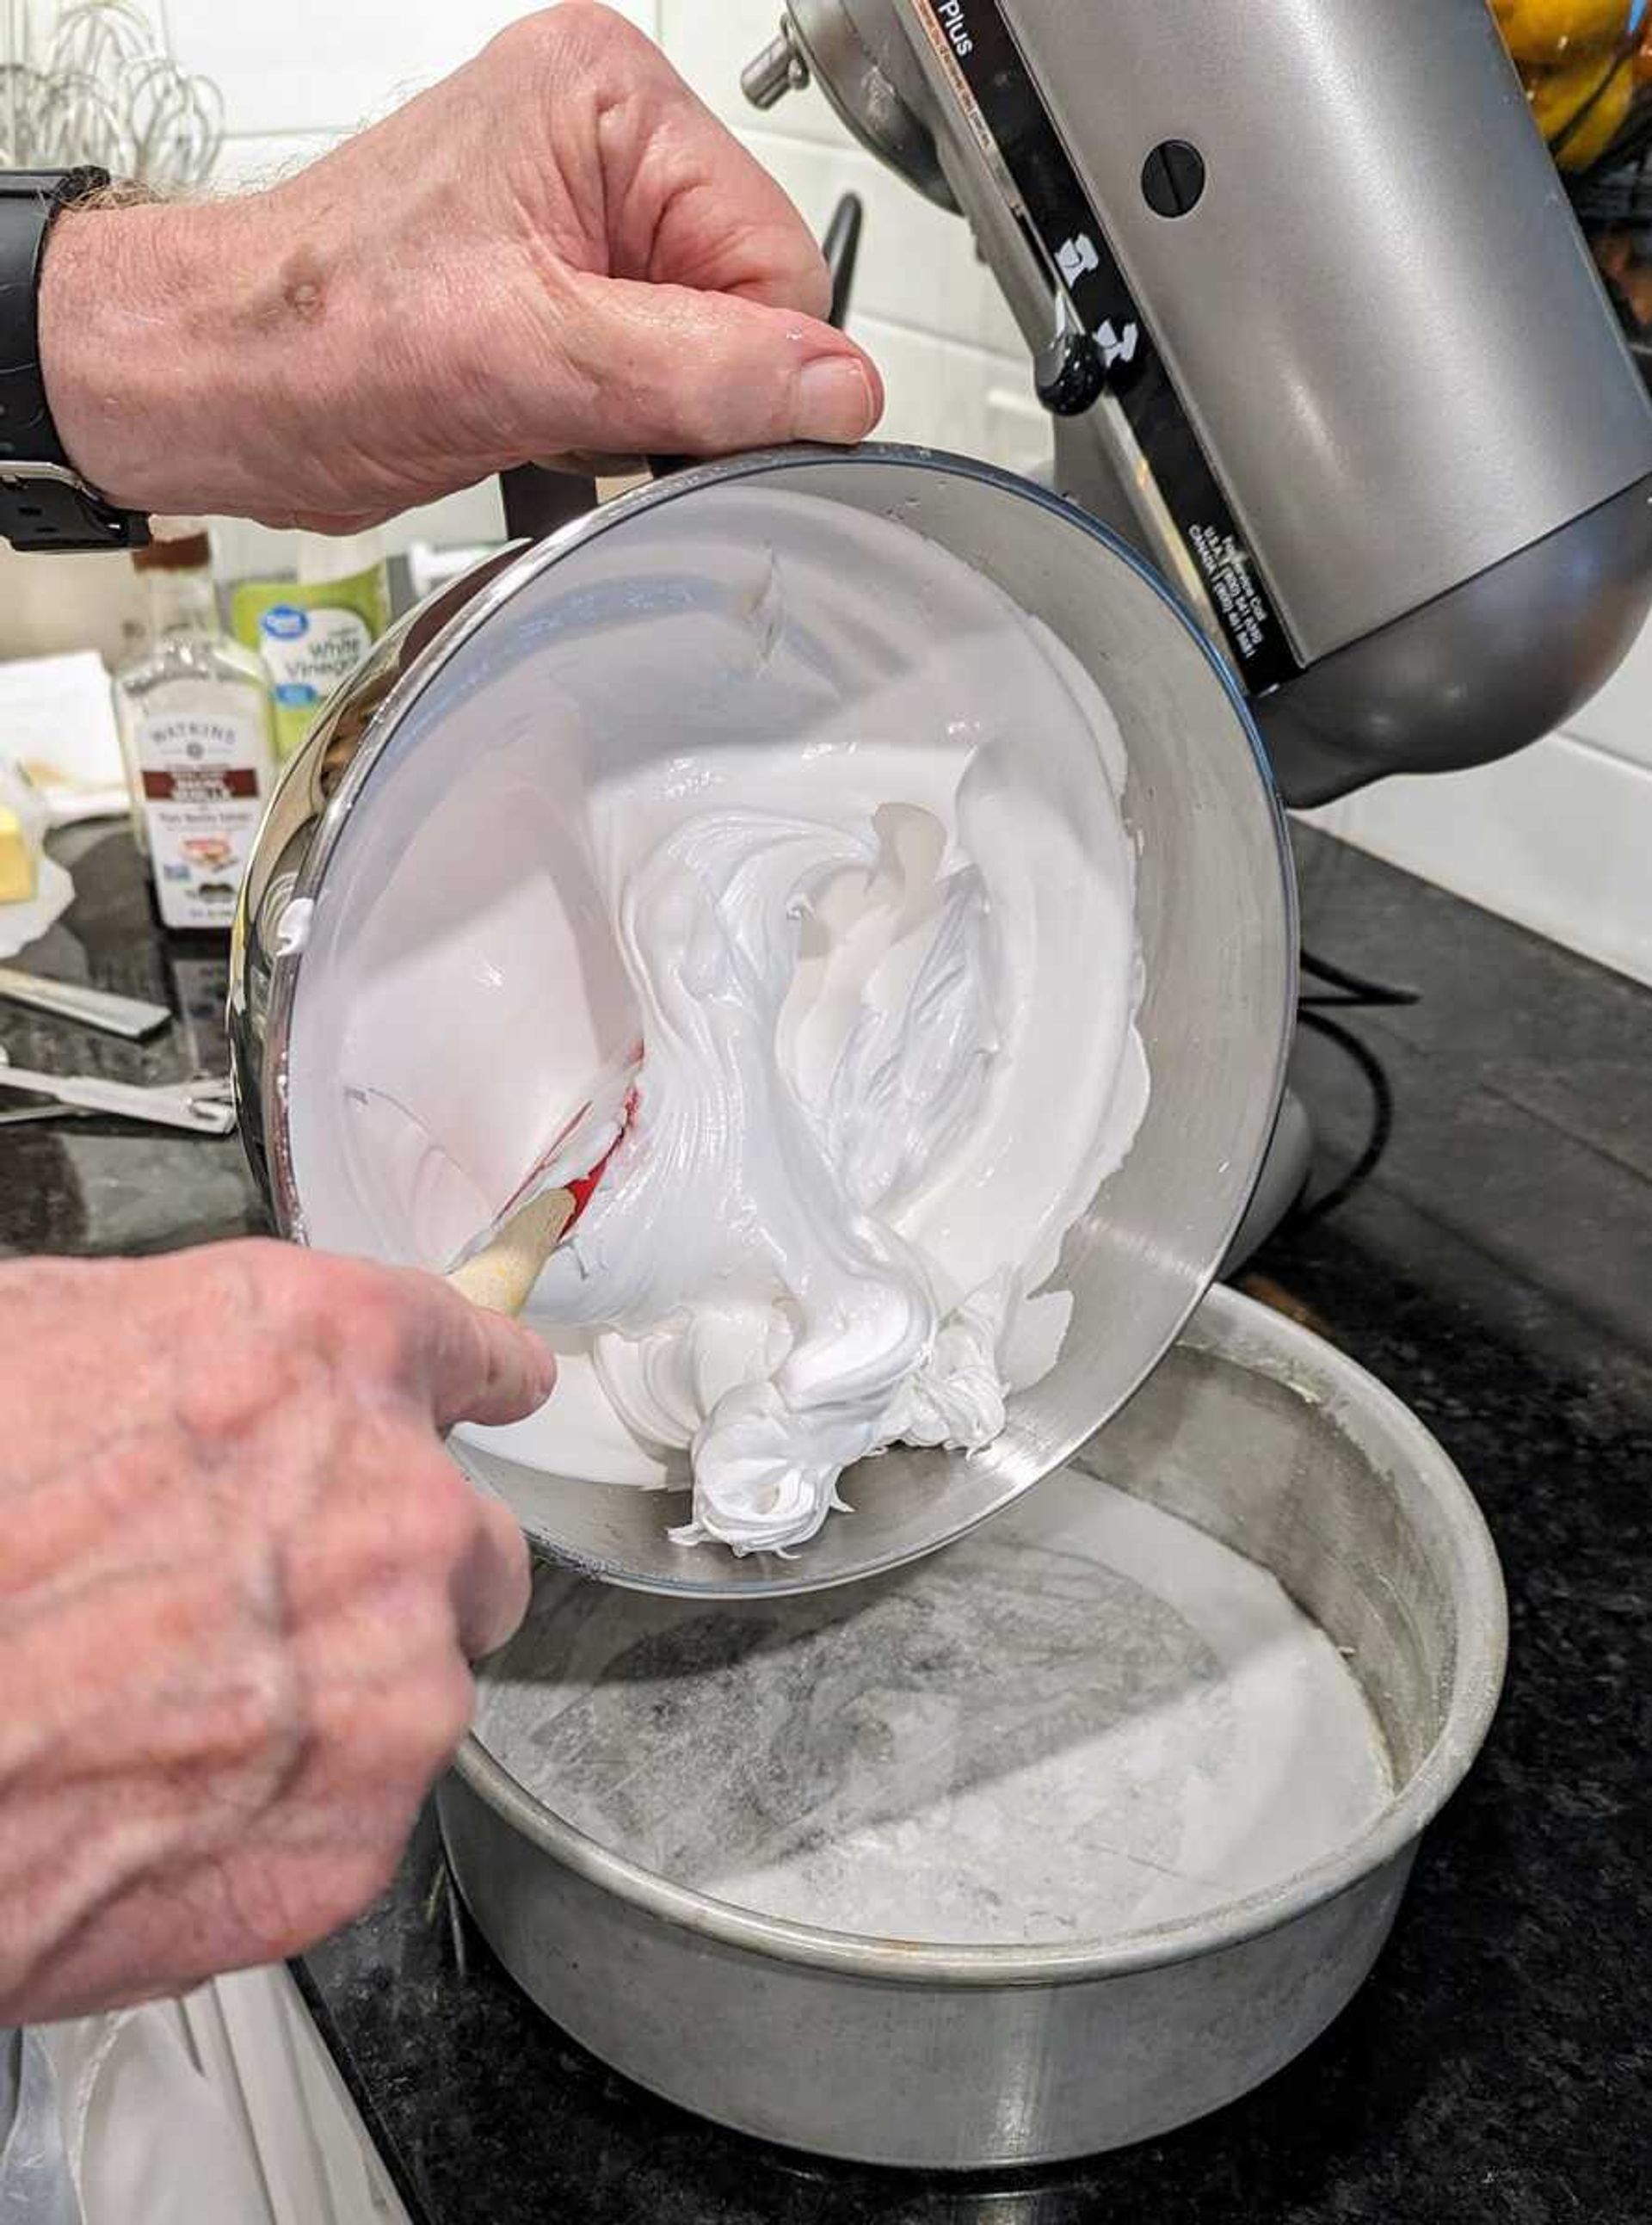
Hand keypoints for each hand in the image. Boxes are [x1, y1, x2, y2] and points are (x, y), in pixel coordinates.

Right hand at [0, 1240, 550, 2023]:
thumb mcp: (47, 1347)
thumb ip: (199, 1360)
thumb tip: (229, 1387)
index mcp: (324, 1358)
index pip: (466, 1349)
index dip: (478, 1375)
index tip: (505, 1387)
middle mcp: (398, 1511)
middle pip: (466, 1539)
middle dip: (391, 1569)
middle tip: (260, 1602)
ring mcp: (394, 1683)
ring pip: (417, 1684)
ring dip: (334, 1696)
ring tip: (168, 1712)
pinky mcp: (355, 1839)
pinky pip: (355, 1808)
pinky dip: (282, 1811)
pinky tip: (160, 1794)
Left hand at [38, 2, 883, 529]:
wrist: (216, 385)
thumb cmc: (316, 333)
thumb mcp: (529, 357)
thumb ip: (702, 372)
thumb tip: (838, 389)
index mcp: (609, 98)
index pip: (778, 259)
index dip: (744, 366)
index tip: (666, 414)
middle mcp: (604, 138)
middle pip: (751, 305)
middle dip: (682, 387)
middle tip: (576, 402)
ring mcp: (583, 212)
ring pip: (709, 352)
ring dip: (643, 412)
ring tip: (539, 402)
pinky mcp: (563, 285)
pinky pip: (655, 373)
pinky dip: (615, 422)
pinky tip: (542, 417)